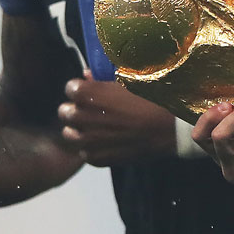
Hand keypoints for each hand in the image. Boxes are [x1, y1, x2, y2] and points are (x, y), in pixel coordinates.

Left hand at [58, 70, 177, 165]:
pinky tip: (105, 142)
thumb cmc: (152, 99)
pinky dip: (91, 147)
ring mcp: (87, 140)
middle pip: (64, 112)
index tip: (91, 92)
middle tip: (91, 110)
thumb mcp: (128, 82)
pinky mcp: (96, 158)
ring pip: (69, 134)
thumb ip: (101, 80)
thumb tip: (86, 75)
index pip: (70, 88)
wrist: (169, 129)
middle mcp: (82, 117)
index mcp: (88, 94)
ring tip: (94, 128)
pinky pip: (84, 152)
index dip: (80, 89)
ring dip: (79, 129)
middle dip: (75, 109)